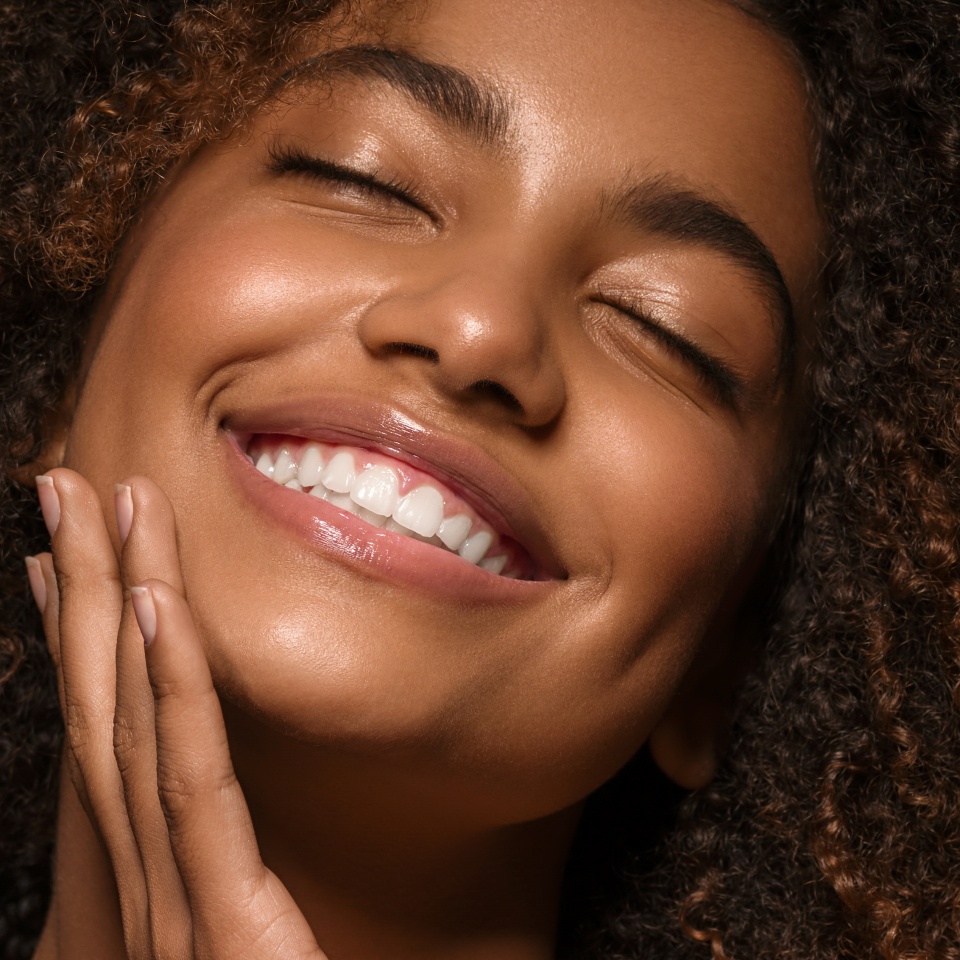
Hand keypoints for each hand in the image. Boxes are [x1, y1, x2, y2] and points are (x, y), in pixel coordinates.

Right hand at [27, 469, 326, 959]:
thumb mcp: (237, 944)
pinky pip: (191, 778)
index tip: (63, 556)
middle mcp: (139, 876)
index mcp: (148, 878)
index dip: (78, 634)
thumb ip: (218, 883)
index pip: (105, 728)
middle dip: (77, 586)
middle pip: (102, 700)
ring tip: (102, 507)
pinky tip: (152, 609)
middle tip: (62, 486)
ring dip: (114, 600)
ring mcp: (171, 895)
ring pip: (134, 717)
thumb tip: (204, 817)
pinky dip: (167, 688)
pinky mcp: (224, 917)